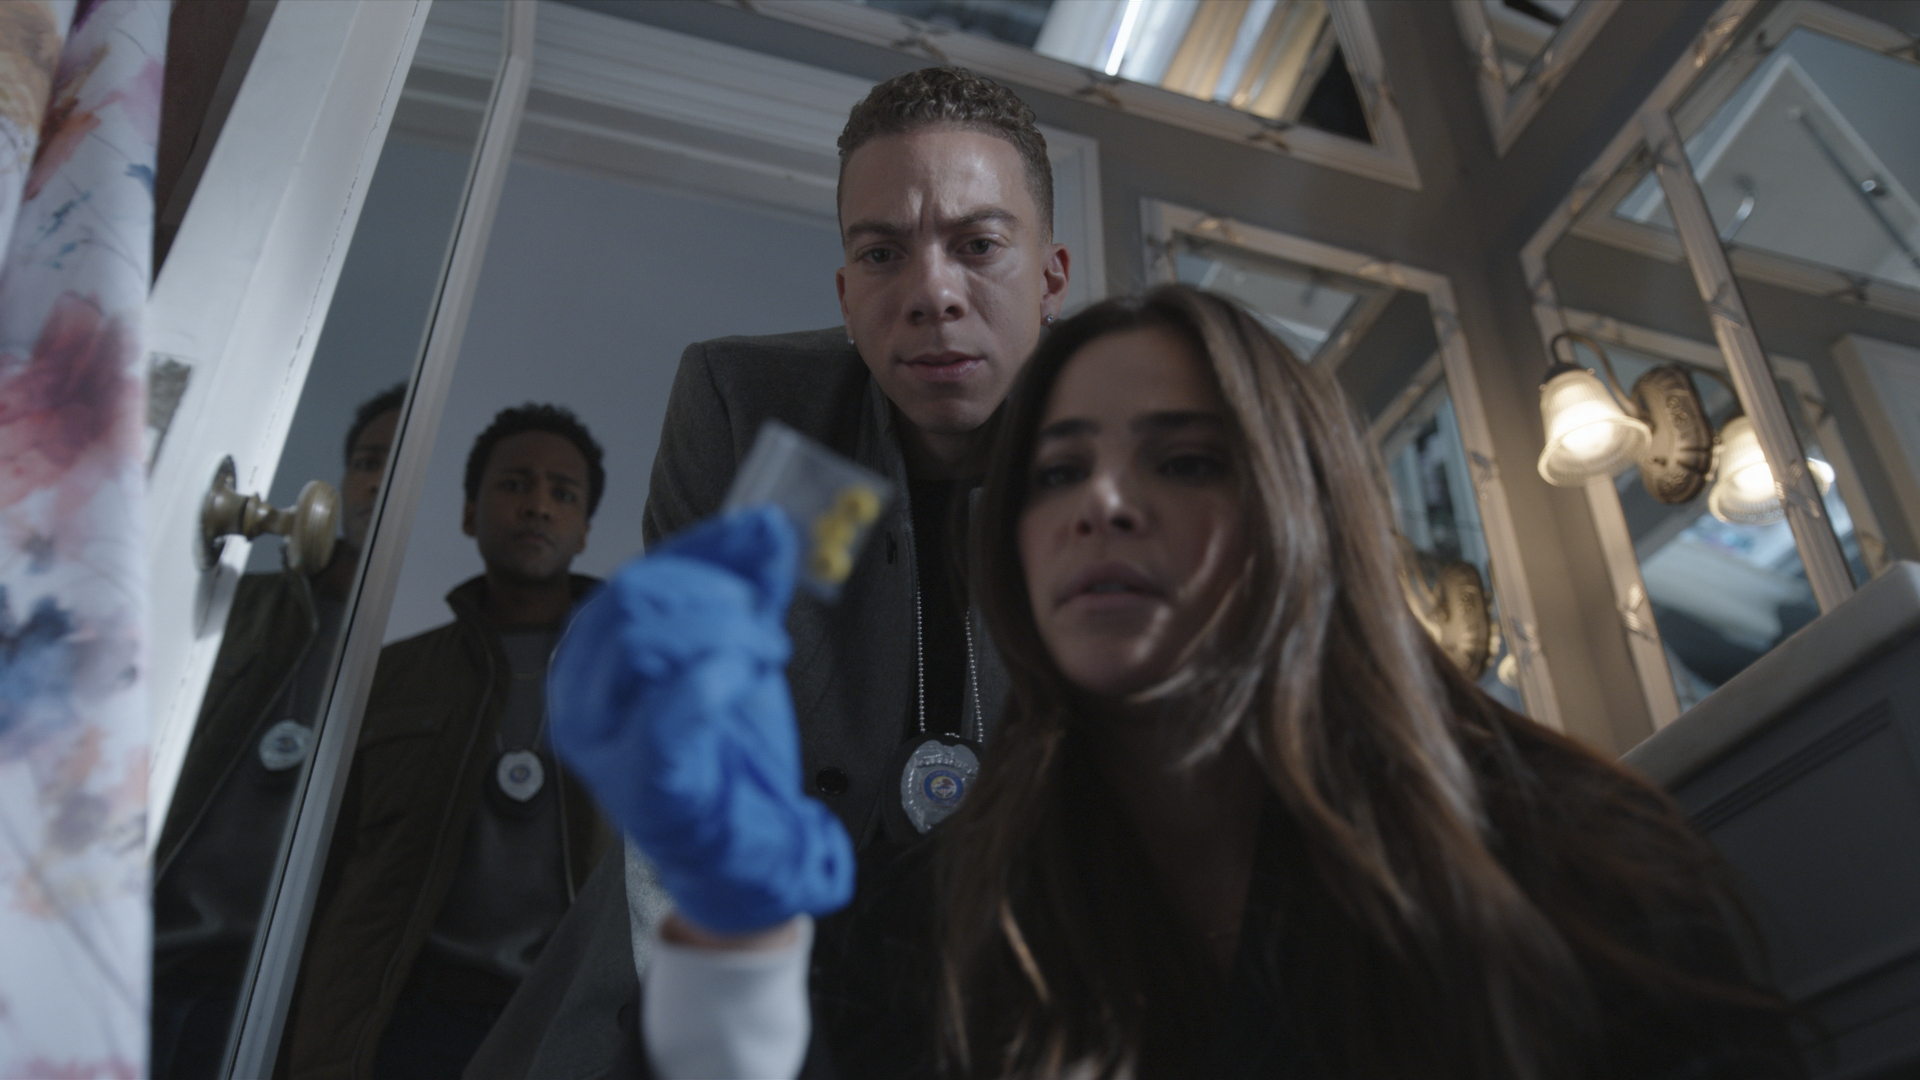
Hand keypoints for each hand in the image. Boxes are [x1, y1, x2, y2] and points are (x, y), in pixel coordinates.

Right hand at [549, 506, 853, 933]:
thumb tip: (764, 523)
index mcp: (596, 658)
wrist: (743, 843)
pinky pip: (663, 718)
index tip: (760, 542)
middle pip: (632, 601)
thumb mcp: (738, 649)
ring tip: (763, 653)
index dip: (705, 550)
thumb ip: (747, 587)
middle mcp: (582, 698)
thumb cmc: (725, 749)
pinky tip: (740, 678)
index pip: (639, 576)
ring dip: (720, 633)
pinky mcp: (642, 785)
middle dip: (711, 595)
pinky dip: (708, 683)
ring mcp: (604, 744)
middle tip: (762, 619)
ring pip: (641, 644)